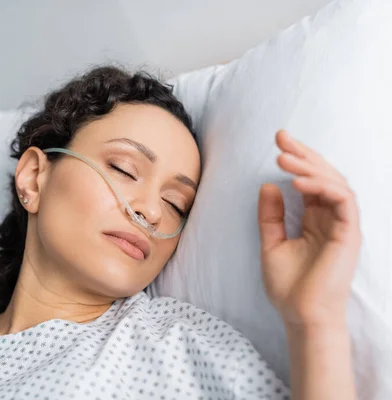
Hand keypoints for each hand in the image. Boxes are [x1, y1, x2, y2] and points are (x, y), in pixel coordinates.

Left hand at [258, 130, 361, 329]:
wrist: (301, 315)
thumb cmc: (289, 285)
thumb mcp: (271, 244)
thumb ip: (271, 216)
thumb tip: (268, 185)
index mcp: (314, 218)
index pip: (309, 181)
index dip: (297, 159)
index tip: (278, 141)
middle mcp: (330, 217)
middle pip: (323, 176)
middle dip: (303, 154)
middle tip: (281, 138)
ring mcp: (341, 224)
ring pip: (334, 183)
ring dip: (310, 168)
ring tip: (284, 160)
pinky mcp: (349, 233)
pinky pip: (343, 201)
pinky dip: (323, 188)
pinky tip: (298, 184)